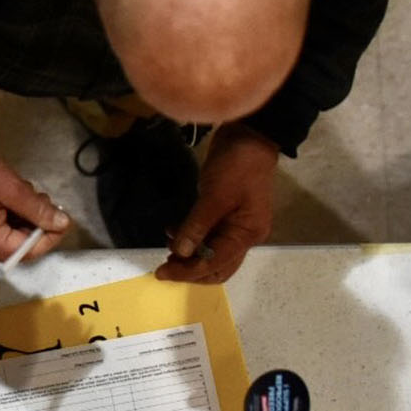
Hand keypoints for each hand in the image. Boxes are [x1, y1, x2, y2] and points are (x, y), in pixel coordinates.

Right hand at [0, 148, 70, 262]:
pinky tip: (6, 203)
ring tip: (21, 197)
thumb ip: (38, 208)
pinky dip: (6, 223)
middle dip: (34, 227)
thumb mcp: (11, 187)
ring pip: (7, 242)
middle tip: (39, 200)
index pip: (28, 251)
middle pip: (17, 248)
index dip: (50, 237)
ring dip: (21, 223)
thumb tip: (61, 223)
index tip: (61, 218)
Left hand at [156, 122, 277, 283]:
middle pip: (216, 267)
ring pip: (211, 254)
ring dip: (189, 256)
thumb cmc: (236, 166)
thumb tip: (181, 254)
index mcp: (247, 234)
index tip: (161, 272)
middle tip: (164, 266)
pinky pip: (208, 237)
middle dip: (190, 270)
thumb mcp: (215, 195)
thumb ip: (197, 226)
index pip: (215, 264)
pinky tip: (174, 231)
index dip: (187, 272)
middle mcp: (244, 236)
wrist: (249, 138)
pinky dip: (191, 239)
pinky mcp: (226, 216)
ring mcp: (236, 227)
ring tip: (167, 247)